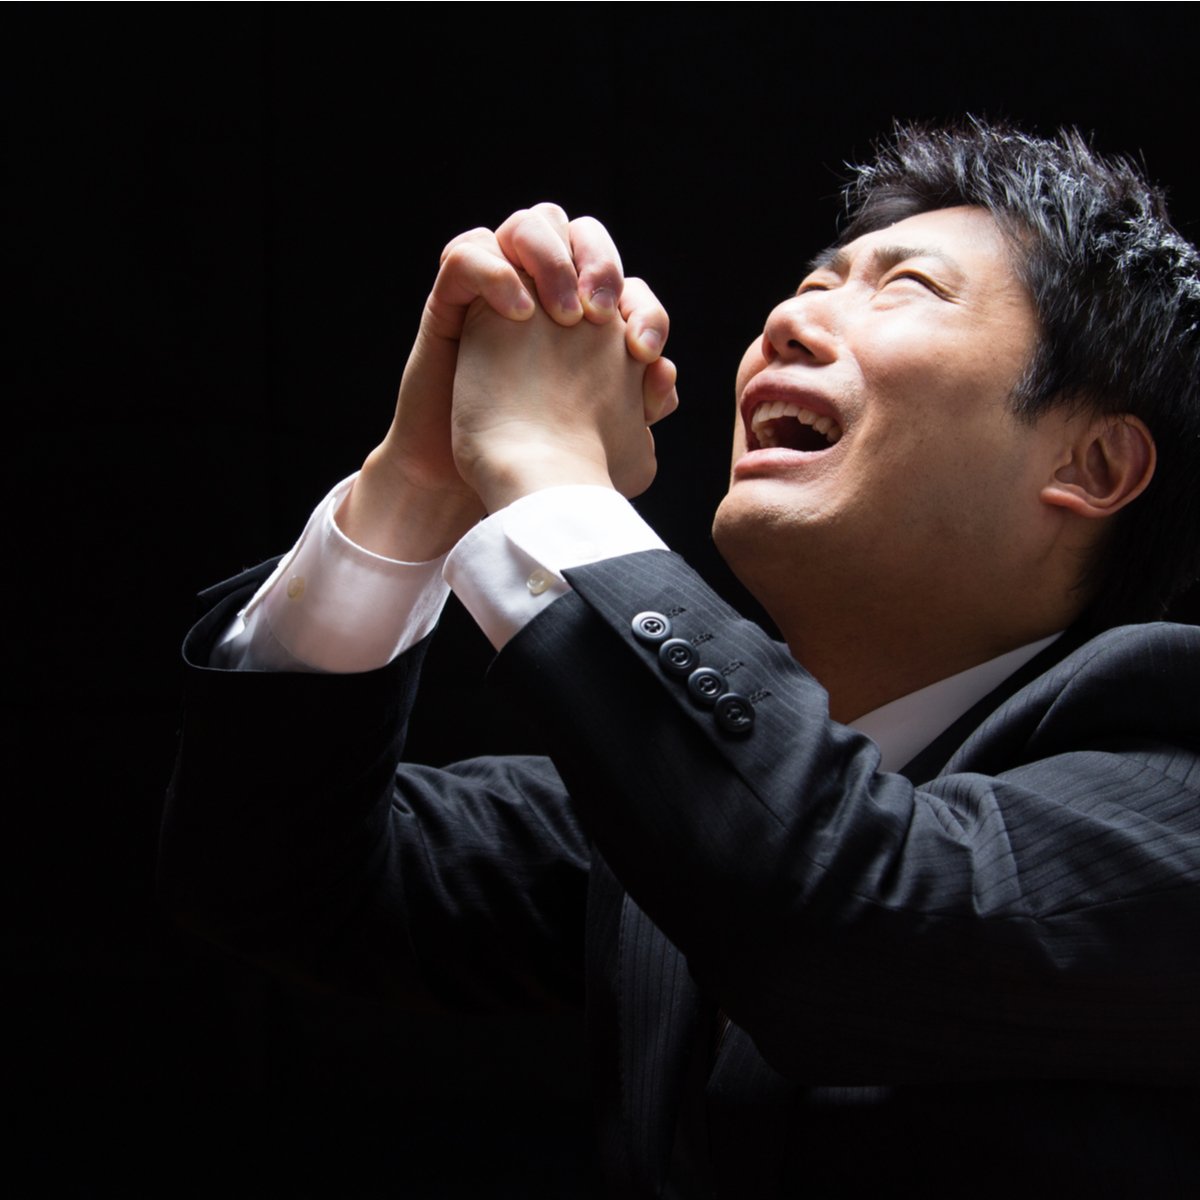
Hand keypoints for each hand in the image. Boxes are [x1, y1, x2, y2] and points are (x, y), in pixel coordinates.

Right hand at [338, 204, 674, 559]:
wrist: (468, 492)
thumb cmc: (536, 469)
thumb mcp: (605, 446)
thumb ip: (642, 409)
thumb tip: (664, 373)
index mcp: (589, 329)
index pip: (630, 288)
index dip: (648, 312)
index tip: (647, 354)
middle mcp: (545, 300)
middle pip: (582, 233)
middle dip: (601, 262)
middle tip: (600, 313)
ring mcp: (498, 295)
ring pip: (529, 226)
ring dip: (551, 259)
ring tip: (560, 314)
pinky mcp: (450, 305)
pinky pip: (466, 256)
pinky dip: (494, 273)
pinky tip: (517, 315)